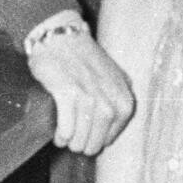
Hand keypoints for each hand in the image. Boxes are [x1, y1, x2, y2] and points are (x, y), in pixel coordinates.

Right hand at [29, 29, 134, 154]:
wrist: (61, 37)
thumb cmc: (84, 58)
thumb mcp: (112, 75)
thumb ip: (117, 97)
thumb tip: (110, 128)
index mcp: (123, 96)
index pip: (112, 135)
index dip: (99, 140)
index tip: (90, 140)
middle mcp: (108, 98)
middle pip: (96, 140)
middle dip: (84, 146)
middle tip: (76, 145)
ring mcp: (88, 96)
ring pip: (80, 137)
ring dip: (72, 143)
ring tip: (66, 141)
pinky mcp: (67, 93)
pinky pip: (66, 127)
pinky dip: (62, 135)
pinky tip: (59, 135)